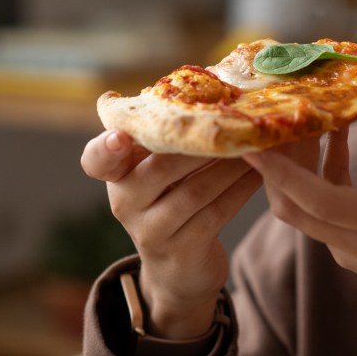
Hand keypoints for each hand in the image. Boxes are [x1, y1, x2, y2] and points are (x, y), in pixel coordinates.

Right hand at [81, 129, 264, 338]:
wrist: (179, 267)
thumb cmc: (171, 198)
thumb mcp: (158, 169)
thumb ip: (165, 137)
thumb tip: (206, 89)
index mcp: (116, 174)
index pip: (96, 160)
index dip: (104, 148)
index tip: (118, 137)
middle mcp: (124, 202)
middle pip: (161, 168)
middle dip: (202, 145)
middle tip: (235, 122)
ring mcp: (149, 230)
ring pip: (195, 191)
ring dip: (231, 166)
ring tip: (256, 146)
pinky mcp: (180, 250)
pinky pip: (216, 213)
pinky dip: (241, 190)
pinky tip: (260, 173)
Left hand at [244, 85, 356, 355]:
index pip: (312, 197)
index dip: (280, 168)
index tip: (255, 140)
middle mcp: (352, 241)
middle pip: (291, 205)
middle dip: (275, 162)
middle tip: (275, 118)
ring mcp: (347, 250)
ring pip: (303, 208)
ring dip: (295, 168)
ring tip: (303, 121)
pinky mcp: (350, 251)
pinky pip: (321, 212)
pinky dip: (319, 178)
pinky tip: (335, 143)